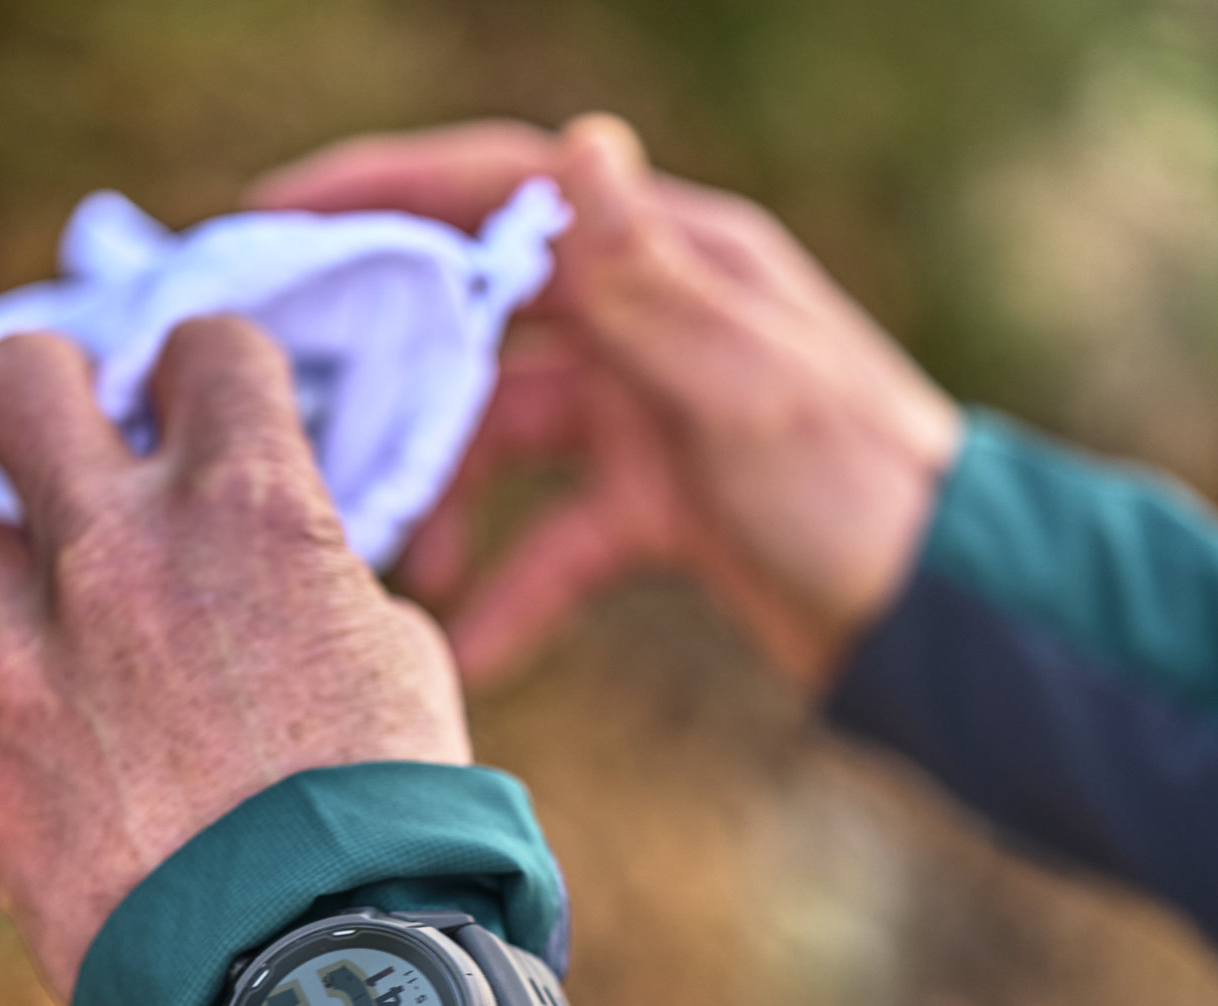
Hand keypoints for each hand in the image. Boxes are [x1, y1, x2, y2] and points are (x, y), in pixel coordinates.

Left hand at [0, 319, 470, 995]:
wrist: (311, 980)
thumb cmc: (381, 829)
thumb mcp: (395, 660)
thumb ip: (315, 582)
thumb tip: (279, 574)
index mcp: (246, 507)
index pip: (203, 345)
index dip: (208, 374)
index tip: (203, 406)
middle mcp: (116, 554)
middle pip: (13, 380)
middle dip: (47, 396)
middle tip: (73, 442)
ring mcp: (29, 655)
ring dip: (8, 572)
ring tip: (58, 626)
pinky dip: (13, 712)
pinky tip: (73, 760)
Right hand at [250, 114, 963, 687]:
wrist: (946, 620)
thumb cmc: (866, 489)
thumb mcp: (747, 388)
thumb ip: (649, 283)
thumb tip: (578, 145)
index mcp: (675, 258)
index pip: (503, 191)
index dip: (382, 194)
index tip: (271, 221)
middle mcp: (651, 321)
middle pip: (479, 321)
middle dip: (388, 374)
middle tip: (292, 421)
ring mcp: (646, 413)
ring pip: (500, 435)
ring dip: (446, 499)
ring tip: (399, 570)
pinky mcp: (652, 504)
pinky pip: (552, 538)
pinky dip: (512, 590)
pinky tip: (464, 649)